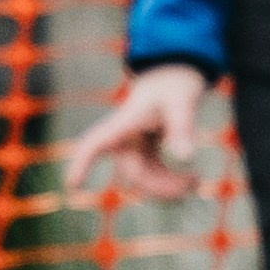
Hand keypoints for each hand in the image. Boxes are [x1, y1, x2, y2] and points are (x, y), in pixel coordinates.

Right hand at [64, 63, 206, 203]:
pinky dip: (171, 183)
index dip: (81, 165)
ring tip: (196, 182)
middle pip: (133, 175)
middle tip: (195, 183)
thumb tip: (187, 158)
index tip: (72, 185)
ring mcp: (132, 149)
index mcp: (122, 124)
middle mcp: (122, 140)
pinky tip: (192, 180)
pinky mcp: (144, 155)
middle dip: (161, 186)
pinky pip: (153, 178)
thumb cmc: (173, 87)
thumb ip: (182, 128)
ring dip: (168, 188)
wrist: (174, 80)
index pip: (93, 145)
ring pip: (144, 181)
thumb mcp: (181, 103)